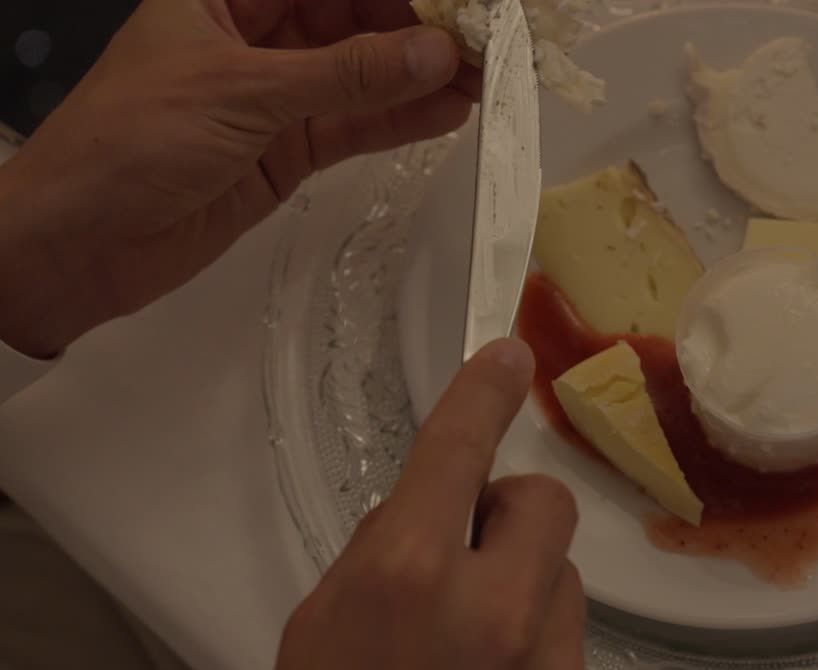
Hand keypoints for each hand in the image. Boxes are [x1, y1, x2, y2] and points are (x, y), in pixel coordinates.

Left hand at [0, 0, 477, 357]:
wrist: (78, 243)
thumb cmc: (126, 144)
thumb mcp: (244, 93)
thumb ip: (347, 75)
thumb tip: (433, 54)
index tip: (456, 3)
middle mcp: (250, 38)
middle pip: (351, 21)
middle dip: (416, 31)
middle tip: (481, 45)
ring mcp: (270, 98)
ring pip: (360, 77)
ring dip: (418, 79)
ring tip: (484, 79)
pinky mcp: (283, 153)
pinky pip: (353, 127)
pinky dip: (398, 122)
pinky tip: (447, 112)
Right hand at [258, 339, 599, 669]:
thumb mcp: (321, 630)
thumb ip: (385, 558)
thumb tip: (431, 515)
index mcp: (408, 577)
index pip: (457, 450)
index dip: (482, 394)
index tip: (505, 355)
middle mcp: (494, 611)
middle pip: (545, 505)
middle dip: (510, 516)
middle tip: (471, 552)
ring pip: (562, 584)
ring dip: (525, 598)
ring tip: (472, 656)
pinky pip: (571, 657)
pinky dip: (539, 667)